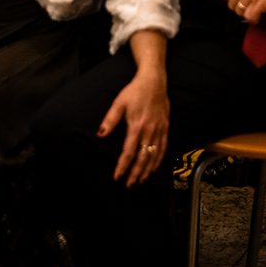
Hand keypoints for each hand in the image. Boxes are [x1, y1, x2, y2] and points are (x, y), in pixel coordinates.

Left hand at [99, 68, 169, 187]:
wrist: (154, 81)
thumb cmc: (136, 91)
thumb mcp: (119, 103)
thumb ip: (110, 120)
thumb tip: (100, 133)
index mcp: (137, 125)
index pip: (129, 151)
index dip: (123, 166)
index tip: (118, 176)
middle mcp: (149, 130)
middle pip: (143, 158)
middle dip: (136, 174)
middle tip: (129, 185)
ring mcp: (159, 130)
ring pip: (154, 155)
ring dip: (147, 170)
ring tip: (141, 181)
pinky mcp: (165, 128)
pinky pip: (163, 148)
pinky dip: (159, 160)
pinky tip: (154, 168)